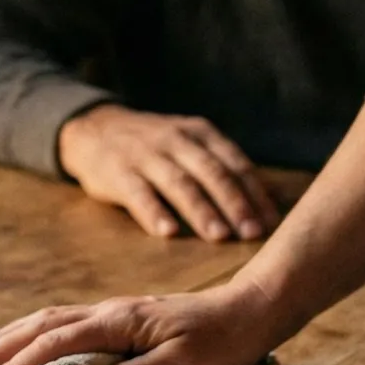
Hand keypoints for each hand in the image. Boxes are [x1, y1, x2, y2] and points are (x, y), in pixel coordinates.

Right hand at [0, 279, 286, 364]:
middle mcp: (106, 313)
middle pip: (36, 326)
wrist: (253, 309)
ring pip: (45, 322)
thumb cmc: (224, 341)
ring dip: (6, 341)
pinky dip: (30, 337)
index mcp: (118, 323)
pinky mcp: (118, 321)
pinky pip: (60, 326)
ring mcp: (110, 314)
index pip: (53, 344)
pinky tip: (20, 349)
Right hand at [58, 105, 280, 241]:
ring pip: (179, 183)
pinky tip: (167, 232)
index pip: (235, 164)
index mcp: (199, 134)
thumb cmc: (152, 146)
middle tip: (251, 233)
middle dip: (234, 203)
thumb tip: (265, 204)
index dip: (254, 193)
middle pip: (211, 173)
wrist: (93, 128)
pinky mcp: (117, 172)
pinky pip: (138, 193)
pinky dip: (153, 212)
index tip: (271, 223)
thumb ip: (219, 166)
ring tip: (218, 236)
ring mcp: (145, 155)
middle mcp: (176, 141)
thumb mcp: (188, 142)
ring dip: (201, 210)